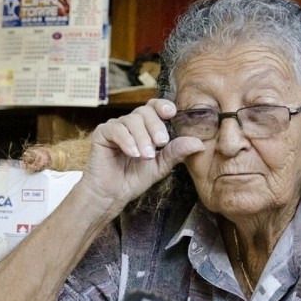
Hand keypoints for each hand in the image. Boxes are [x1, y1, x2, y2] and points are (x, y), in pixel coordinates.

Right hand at [81, 99, 204, 206]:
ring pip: (132, 120)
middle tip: (161, 144)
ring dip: (142, 138)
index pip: (154, 107)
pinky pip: (116, 129)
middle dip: (156, 126)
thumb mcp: (160, 166)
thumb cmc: (133, 179)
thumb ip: (175, 152)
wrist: (112, 194)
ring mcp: (115, 127)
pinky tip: (133, 153)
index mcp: (144, 127)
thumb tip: (198, 143)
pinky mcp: (102, 133)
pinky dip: (127, 140)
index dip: (163, 106)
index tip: (171, 114)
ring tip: (146, 156)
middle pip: (145, 111)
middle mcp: (130, 123)